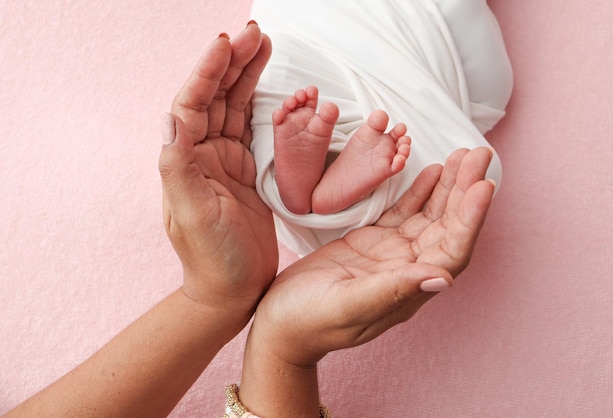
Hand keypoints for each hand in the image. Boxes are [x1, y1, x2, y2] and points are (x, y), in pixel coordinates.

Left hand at [158, 24, 275, 319]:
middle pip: (215, 97)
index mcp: (186, 161)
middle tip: (255, 34)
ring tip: (263, 46)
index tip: (227, 42)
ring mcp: (226, 161)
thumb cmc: (213, 259)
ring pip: (235, 107)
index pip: (192, 104)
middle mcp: (203, 155)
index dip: (208, 71)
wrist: (233, 289)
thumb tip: (170, 119)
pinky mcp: (248, 170)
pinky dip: (264, 105)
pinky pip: (255, 128)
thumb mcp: (192, 216)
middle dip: (233, 63)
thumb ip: (178, 167)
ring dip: (247, 76)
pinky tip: (272, 87)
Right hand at [251, 147, 495, 365]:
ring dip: (448, 186)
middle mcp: (407, 270)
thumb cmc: (309, 322)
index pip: (452, 250)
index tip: (484, 184)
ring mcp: (390, 255)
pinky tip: (432, 171)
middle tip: (480, 154)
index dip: (471, 218)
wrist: (280, 322)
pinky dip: (419, 192)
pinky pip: (403, 213)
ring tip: (463, 155)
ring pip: (429, 216)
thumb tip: (442, 280)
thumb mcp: (348, 305)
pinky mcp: (371, 242)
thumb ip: (392, 290)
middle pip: (447, 227)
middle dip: (465, 190)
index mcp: (408, 288)